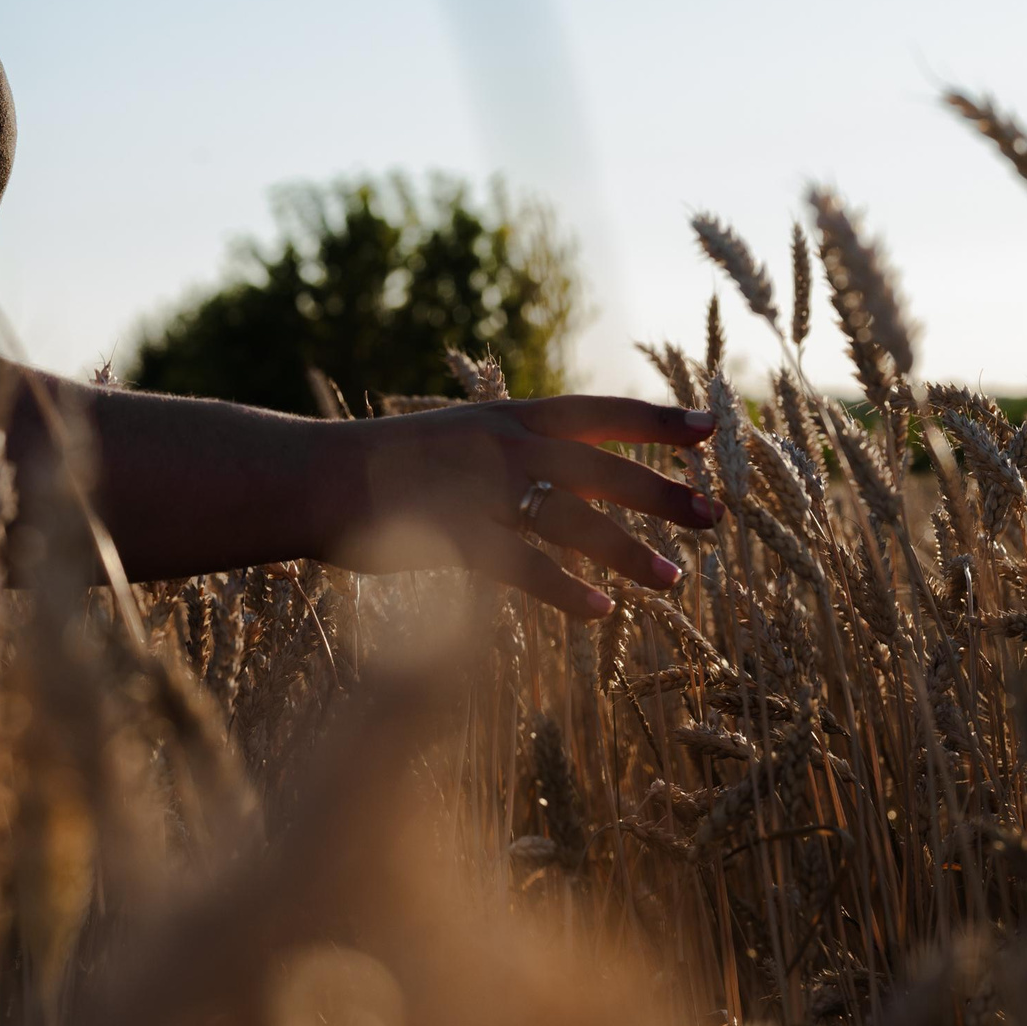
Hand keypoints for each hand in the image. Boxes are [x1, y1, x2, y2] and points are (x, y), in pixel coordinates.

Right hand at [308, 396, 723, 617]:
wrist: (312, 477)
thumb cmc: (384, 464)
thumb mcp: (456, 436)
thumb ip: (508, 447)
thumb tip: (558, 460)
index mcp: (505, 417)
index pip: (597, 412)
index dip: (655, 419)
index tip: (712, 428)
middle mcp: (501, 446)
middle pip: (598, 468)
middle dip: (660, 491)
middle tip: (714, 515)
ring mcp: (478, 491)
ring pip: (571, 521)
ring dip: (627, 551)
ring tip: (674, 579)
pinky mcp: (453, 537)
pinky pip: (522, 567)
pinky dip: (566, 591)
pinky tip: (602, 613)